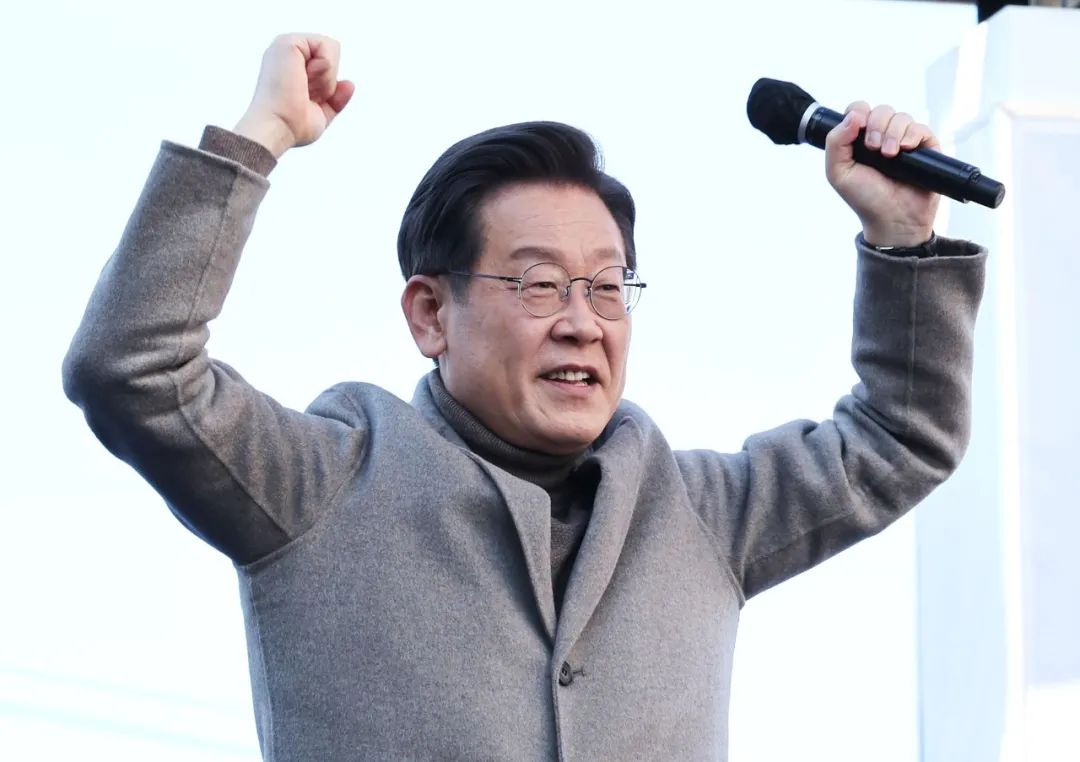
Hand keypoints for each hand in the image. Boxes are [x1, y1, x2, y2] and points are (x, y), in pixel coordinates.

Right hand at [234, 34, 355, 157]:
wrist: (277, 128)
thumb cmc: (292, 126)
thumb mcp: (321, 113)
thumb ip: (335, 99)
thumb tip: (349, 83)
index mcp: (291, 67)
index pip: (328, 66)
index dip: (327, 87)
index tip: (307, 100)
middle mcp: (287, 53)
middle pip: (332, 56)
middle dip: (328, 82)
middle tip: (305, 94)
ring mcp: (286, 45)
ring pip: (332, 48)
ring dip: (326, 77)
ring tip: (304, 87)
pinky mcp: (288, 41)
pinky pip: (328, 45)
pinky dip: (326, 69)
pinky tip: (305, 79)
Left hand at [825, 102, 939, 246]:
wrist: (892, 219)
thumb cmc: (865, 198)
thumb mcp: (838, 172)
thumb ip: (836, 142)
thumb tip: (853, 115)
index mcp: (860, 140)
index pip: (859, 110)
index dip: (859, 113)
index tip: (858, 129)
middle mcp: (882, 136)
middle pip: (881, 110)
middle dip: (876, 126)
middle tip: (874, 149)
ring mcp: (904, 141)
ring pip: (901, 117)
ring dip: (893, 133)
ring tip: (890, 155)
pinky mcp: (925, 147)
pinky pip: (921, 127)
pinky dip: (912, 134)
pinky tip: (906, 149)